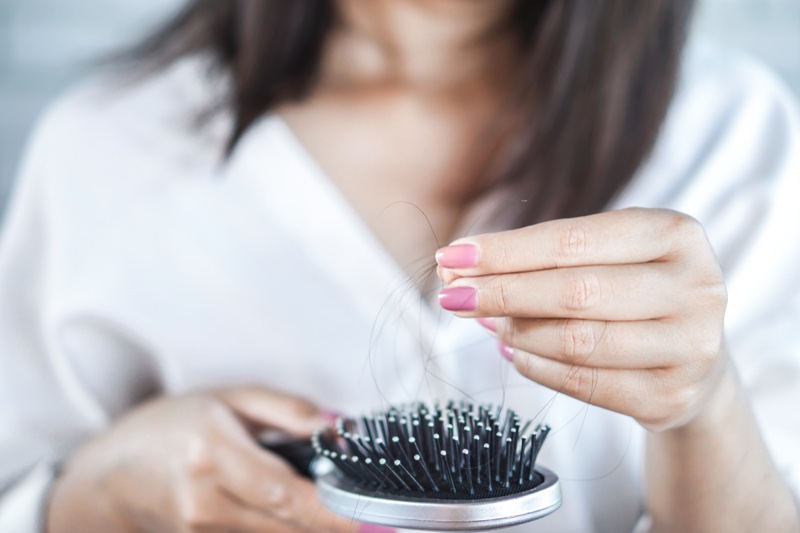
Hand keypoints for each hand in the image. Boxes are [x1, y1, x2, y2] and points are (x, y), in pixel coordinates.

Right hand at [47, 387, 371, 532]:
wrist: (109, 473)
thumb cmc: (169, 426)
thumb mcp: (227, 398)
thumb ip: (284, 410)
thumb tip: (336, 425)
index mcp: (212, 455)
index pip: (285, 494)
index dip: (332, 511)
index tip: (368, 514)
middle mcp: (204, 502)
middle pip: (286, 527)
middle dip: (330, 522)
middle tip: (362, 508)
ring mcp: (198, 532)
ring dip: (308, 527)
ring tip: (329, 507)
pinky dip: (283, 531)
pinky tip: (296, 515)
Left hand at [436, 208, 728, 431]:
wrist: (696, 359)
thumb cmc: (635, 291)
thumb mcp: (609, 256)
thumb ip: (546, 258)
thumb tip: (461, 272)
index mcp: (675, 234)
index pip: (572, 240)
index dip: (504, 251)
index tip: (450, 258)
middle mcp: (695, 286)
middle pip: (574, 292)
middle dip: (500, 293)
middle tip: (451, 295)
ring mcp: (690, 346)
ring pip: (577, 342)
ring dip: (515, 331)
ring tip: (484, 321)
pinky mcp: (673, 396)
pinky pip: (585, 385)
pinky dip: (537, 367)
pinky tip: (512, 352)